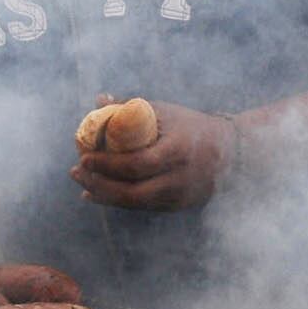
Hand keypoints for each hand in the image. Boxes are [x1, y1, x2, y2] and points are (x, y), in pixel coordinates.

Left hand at [70, 101, 236, 211]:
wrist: (231, 152)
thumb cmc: (191, 127)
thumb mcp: (165, 113)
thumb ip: (132, 109)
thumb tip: (100, 100)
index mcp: (179, 150)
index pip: (137, 164)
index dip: (107, 164)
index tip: (83, 157)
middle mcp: (180, 178)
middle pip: (132, 192)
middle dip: (99, 184)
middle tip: (76, 172)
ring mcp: (179, 197)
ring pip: (134, 205)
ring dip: (103, 196)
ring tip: (82, 184)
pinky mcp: (176, 207)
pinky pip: (140, 208)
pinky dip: (115, 201)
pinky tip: (95, 193)